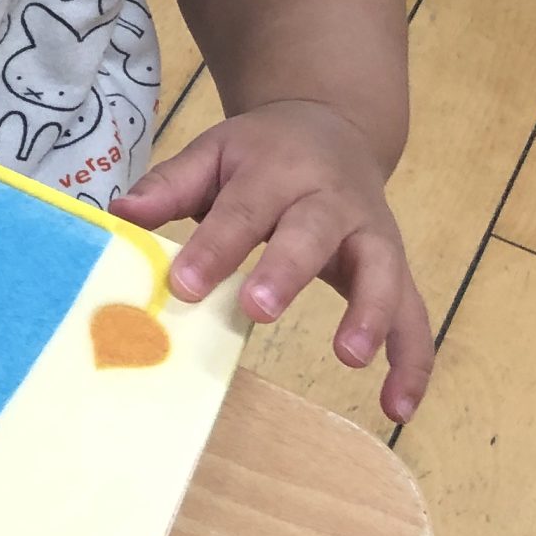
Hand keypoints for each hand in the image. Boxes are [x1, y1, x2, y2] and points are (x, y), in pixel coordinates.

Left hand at [111, 99, 433, 422]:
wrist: (333, 126)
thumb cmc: (260, 153)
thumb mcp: (213, 152)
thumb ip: (171, 186)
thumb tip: (120, 214)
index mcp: (277, 170)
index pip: (243, 210)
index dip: (214, 248)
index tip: (183, 287)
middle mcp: (331, 200)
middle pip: (313, 233)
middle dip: (287, 271)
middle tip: (257, 309)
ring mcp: (371, 234)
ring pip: (383, 271)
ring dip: (371, 314)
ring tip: (349, 357)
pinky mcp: (395, 266)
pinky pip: (415, 314)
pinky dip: (413, 361)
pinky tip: (398, 409)